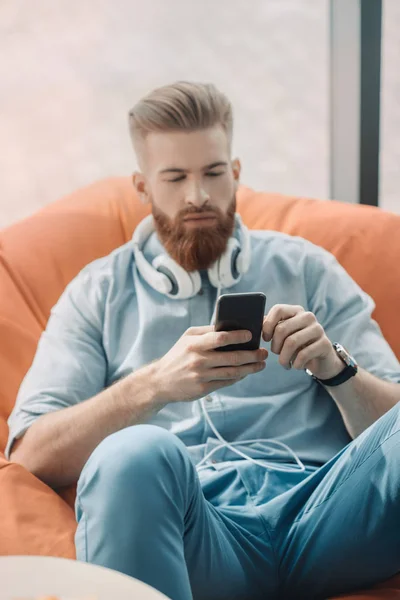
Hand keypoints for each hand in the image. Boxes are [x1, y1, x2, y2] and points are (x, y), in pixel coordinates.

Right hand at [152, 326, 268, 403]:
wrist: (159, 381)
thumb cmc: (177, 356)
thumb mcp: (187, 339)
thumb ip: (206, 332)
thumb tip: (230, 327)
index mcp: (194, 344)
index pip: (220, 338)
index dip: (238, 336)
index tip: (251, 334)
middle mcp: (198, 360)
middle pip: (232, 357)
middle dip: (252, 355)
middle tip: (263, 352)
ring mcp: (201, 376)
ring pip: (232, 372)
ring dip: (250, 368)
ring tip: (261, 364)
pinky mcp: (203, 389)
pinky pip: (226, 382)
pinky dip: (239, 377)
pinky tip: (246, 372)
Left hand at [262, 304, 343, 379]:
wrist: (321, 360)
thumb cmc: (297, 346)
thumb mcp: (284, 335)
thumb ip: (271, 326)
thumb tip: (255, 323)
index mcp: (296, 311)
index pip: (278, 310)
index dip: (268, 325)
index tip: (266, 339)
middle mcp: (308, 317)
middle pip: (282, 329)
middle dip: (275, 346)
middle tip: (276, 354)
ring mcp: (318, 329)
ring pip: (292, 342)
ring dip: (284, 358)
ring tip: (284, 363)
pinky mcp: (325, 344)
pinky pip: (303, 354)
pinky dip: (296, 364)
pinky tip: (296, 366)